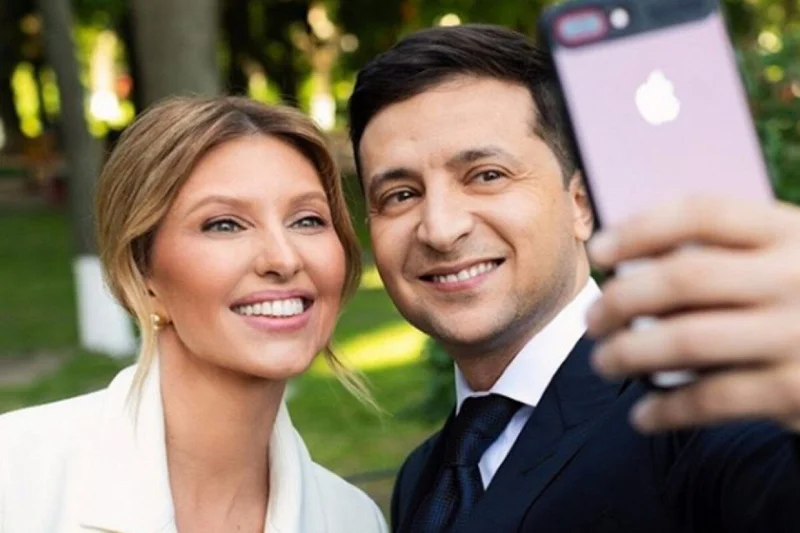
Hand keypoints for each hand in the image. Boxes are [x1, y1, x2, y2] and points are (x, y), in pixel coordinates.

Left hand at [585, 196, 799, 433]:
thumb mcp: (784, 260)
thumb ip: (727, 255)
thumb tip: (628, 265)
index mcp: (790, 231)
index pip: (702, 212)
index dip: (640, 228)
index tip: (598, 249)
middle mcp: (796, 277)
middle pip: (684, 277)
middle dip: (621, 299)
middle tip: (592, 319)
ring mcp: (797, 334)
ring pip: (686, 340)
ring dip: (628, 354)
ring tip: (603, 362)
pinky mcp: (796, 391)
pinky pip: (711, 399)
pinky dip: (666, 410)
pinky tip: (643, 416)